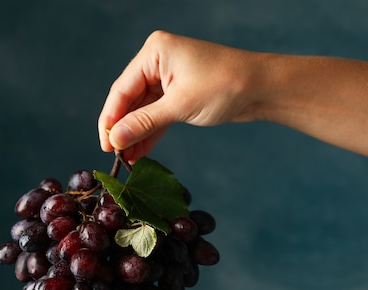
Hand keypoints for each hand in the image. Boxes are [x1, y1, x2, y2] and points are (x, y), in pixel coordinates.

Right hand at [97, 30, 260, 162]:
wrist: (263, 88)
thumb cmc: (225, 85)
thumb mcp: (180, 106)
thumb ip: (144, 122)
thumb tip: (116, 139)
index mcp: (154, 52)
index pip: (122, 89)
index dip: (110, 119)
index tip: (105, 145)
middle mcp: (157, 62)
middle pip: (129, 100)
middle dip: (122, 129)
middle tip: (114, 155)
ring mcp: (167, 78)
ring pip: (142, 110)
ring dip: (135, 134)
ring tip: (126, 160)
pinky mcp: (178, 93)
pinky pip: (156, 115)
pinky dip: (150, 132)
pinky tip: (139, 153)